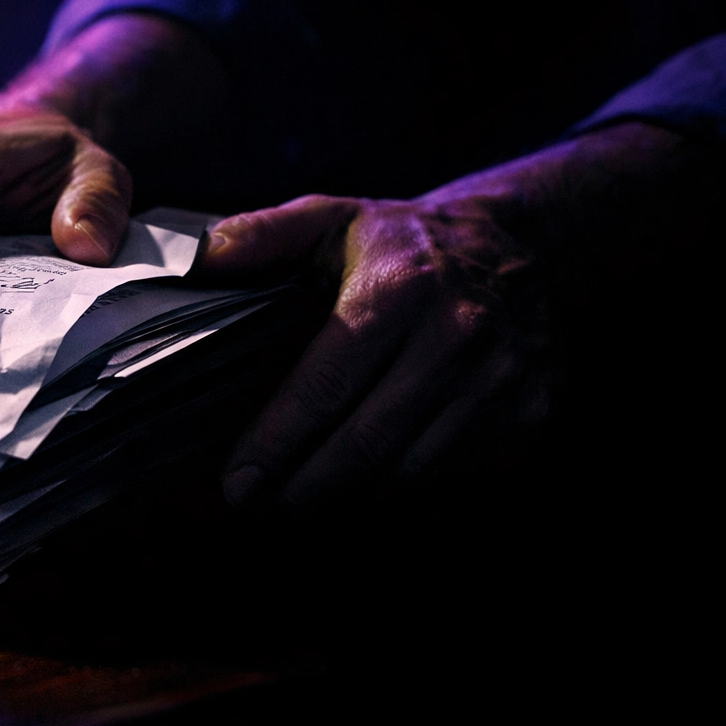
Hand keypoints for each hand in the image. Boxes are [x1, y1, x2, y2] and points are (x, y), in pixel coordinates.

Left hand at [199, 192, 552, 509]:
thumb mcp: (331, 219)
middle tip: (263, 506)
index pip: (324, 387)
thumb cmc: (404, 240)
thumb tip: (195, 257)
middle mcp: (457, 337)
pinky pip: (457, 473)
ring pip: (410, 471)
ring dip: (356, 490)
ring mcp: (501, 380)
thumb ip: (260, 236)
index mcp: (399, 291)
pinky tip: (378, 470)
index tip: (238, 483)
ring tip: (314, 487)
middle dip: (305, 487)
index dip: (276, 443)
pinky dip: (411, 481)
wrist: (520, 242)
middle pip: (366, 444)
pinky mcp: (530, 411)